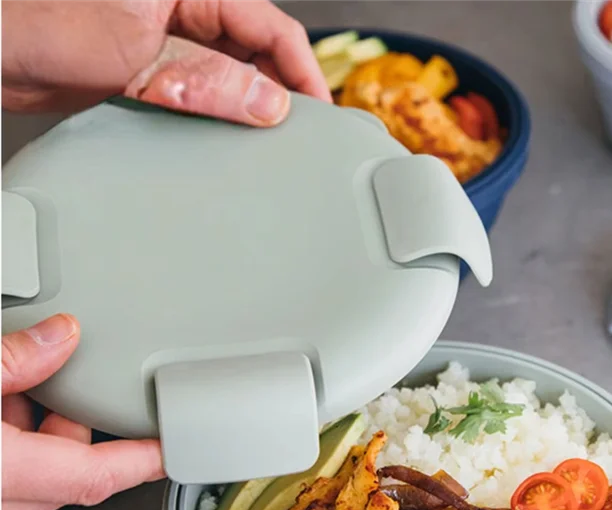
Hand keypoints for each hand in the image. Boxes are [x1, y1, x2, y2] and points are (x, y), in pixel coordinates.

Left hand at [2, 0, 329, 126]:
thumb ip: (207, 79)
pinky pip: (204, 93)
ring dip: (249, 107)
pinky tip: (227, 138)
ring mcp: (170, 39)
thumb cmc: (38, 23)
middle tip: (296, 135)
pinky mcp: (155, 69)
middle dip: (279, 90)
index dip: (300, 70)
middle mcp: (184, 7)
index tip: (320, 113)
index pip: (268, 24)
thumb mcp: (136, 54)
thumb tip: (268, 102)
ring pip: (233, 74)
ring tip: (266, 141)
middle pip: (257, 49)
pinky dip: (218, 116)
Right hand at [2, 315, 164, 509]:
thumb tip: (59, 337)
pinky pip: (2, 483)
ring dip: (40, 440)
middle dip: (82, 434)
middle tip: (80, 388)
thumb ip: (11, 359)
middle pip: (67, 479)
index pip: (93, 476)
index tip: (172, 449)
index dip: (141, 462)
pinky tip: (0, 408)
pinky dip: (11, 450)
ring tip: (22, 391)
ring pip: (32, 484)